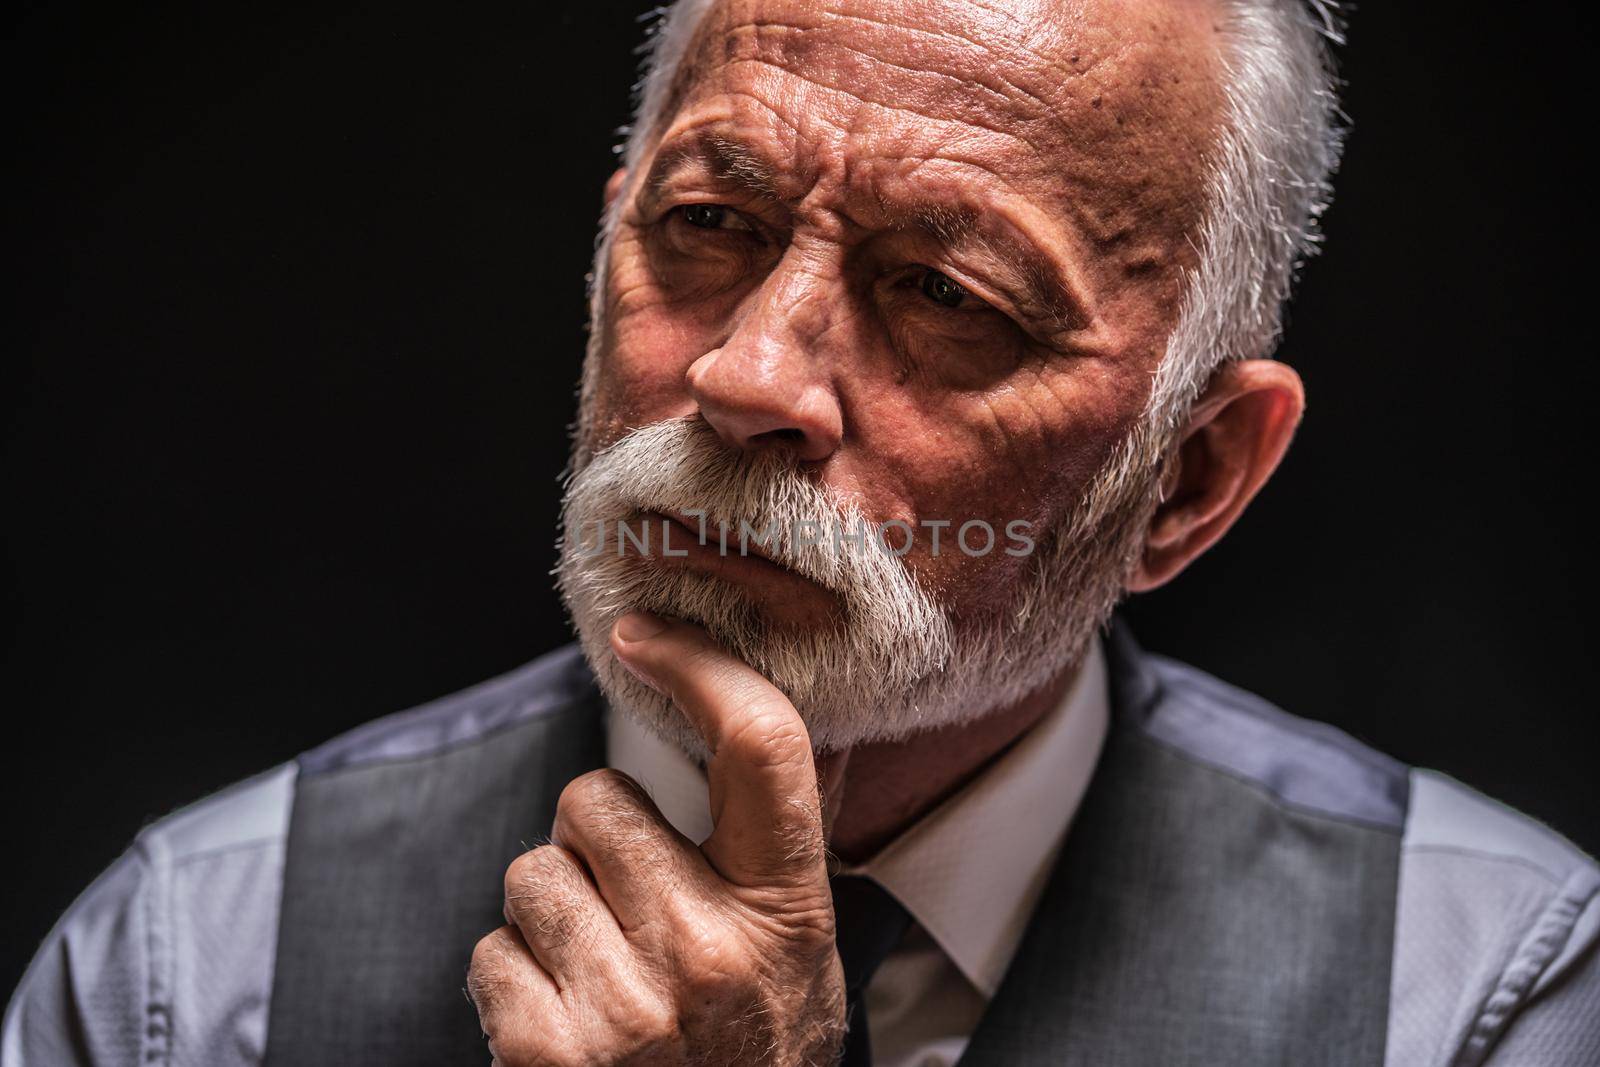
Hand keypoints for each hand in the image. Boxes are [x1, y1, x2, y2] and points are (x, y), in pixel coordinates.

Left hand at [467, 612, 846, 1065]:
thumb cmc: (753, 1057)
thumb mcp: (796, 956)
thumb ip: (767, 852)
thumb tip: (735, 724)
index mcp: (786, 911)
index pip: (762, 747)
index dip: (701, 666)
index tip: (645, 633)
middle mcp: (711, 951)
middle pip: (594, 799)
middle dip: (593, 842)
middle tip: (629, 906)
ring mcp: (628, 1007)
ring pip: (530, 873)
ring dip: (550, 916)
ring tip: (600, 975)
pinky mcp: (548, 1054)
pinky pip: (490, 951)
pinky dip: (513, 982)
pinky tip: (565, 1024)